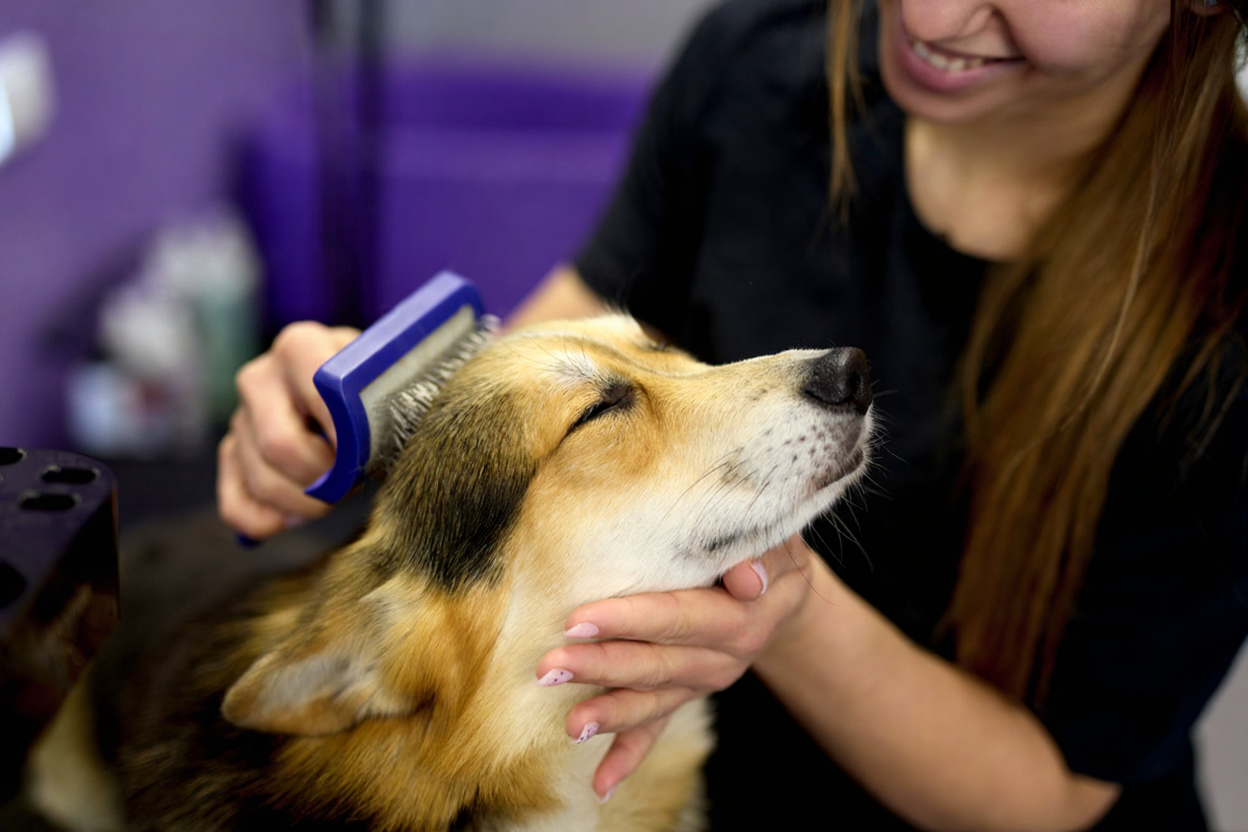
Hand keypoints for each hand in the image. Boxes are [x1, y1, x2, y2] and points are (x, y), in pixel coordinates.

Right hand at [217, 321, 359, 538]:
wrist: (358, 393)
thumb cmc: (375, 389)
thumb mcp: (383, 381)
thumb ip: (377, 400)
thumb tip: (364, 443)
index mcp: (300, 346)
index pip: (314, 393)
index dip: (342, 436)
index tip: (363, 458)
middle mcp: (259, 377)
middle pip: (280, 445)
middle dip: (322, 479)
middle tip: (352, 484)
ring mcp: (239, 417)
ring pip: (262, 480)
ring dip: (305, 506)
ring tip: (335, 497)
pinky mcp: (230, 456)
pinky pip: (236, 506)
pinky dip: (266, 523)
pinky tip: (294, 518)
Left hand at [535, 535, 816, 799]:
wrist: (782, 594)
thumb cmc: (767, 556)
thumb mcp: (778, 545)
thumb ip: (763, 556)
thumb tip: (745, 578)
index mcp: (740, 620)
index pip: (678, 618)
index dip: (630, 619)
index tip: (579, 619)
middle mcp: (721, 660)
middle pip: (655, 664)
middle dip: (601, 667)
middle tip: (550, 665)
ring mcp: (701, 682)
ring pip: (651, 701)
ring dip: (609, 713)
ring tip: (570, 725)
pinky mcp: (686, 695)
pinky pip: (657, 728)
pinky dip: (629, 755)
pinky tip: (601, 784)